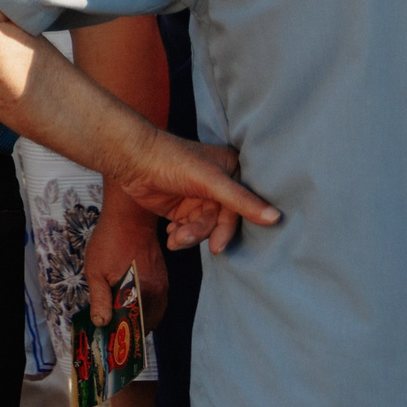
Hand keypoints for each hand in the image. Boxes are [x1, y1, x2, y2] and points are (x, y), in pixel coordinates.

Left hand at [85, 194, 168, 328]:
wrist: (130, 217)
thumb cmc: (110, 242)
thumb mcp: (96, 272)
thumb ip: (100, 299)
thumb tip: (101, 323)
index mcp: (143, 291)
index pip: (138, 325)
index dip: (125, 335)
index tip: (113, 340)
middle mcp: (159, 290)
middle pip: (150, 321)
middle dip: (134, 329)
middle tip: (115, 333)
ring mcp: (163, 283)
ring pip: (155, 311)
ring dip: (141, 318)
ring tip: (120, 320)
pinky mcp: (163, 276)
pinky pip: (157, 300)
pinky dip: (146, 307)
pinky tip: (130, 305)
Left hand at [108, 133, 279, 254]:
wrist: (131, 159)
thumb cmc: (173, 161)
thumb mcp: (210, 180)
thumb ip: (241, 200)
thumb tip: (275, 218)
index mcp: (232, 171)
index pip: (240, 206)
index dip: (228, 227)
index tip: (218, 247)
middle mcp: (219, 186)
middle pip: (219, 220)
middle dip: (201, 232)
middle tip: (184, 239)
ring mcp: (199, 198)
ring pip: (203, 227)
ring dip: (188, 236)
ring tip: (173, 238)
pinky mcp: (181, 209)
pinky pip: (187, 229)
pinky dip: (179, 235)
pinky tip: (170, 234)